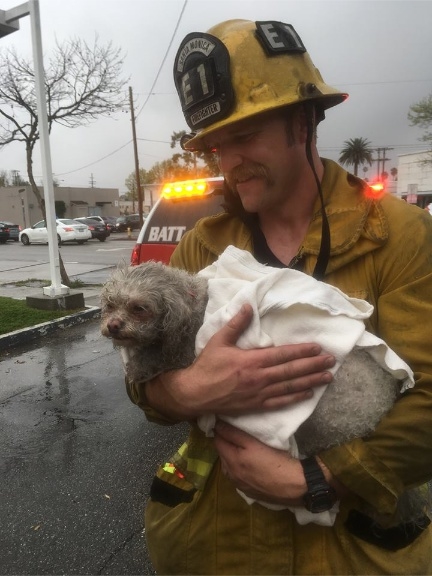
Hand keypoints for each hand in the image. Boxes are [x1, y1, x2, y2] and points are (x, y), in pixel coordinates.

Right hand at [145, 303, 334, 418]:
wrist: (195, 394)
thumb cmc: (207, 366)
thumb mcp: (219, 341)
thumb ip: (236, 324)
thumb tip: (248, 306)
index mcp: (251, 361)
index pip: (282, 355)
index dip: (301, 351)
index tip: (317, 348)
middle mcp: (259, 378)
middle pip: (291, 371)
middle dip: (313, 366)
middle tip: (331, 361)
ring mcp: (259, 394)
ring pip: (290, 387)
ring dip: (310, 381)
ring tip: (327, 377)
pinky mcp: (256, 406)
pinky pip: (280, 402)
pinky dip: (295, 398)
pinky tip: (308, 394)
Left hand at [214, 420, 305, 505]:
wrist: (295, 486)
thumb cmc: (275, 460)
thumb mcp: (254, 443)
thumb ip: (234, 434)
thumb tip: (217, 425)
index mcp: (231, 462)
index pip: (217, 441)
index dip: (220, 430)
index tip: (223, 421)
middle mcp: (231, 475)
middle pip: (222, 454)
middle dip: (224, 442)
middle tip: (232, 431)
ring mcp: (240, 485)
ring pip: (228, 466)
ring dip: (230, 455)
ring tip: (240, 446)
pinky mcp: (249, 492)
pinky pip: (237, 476)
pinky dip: (237, 467)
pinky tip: (247, 463)